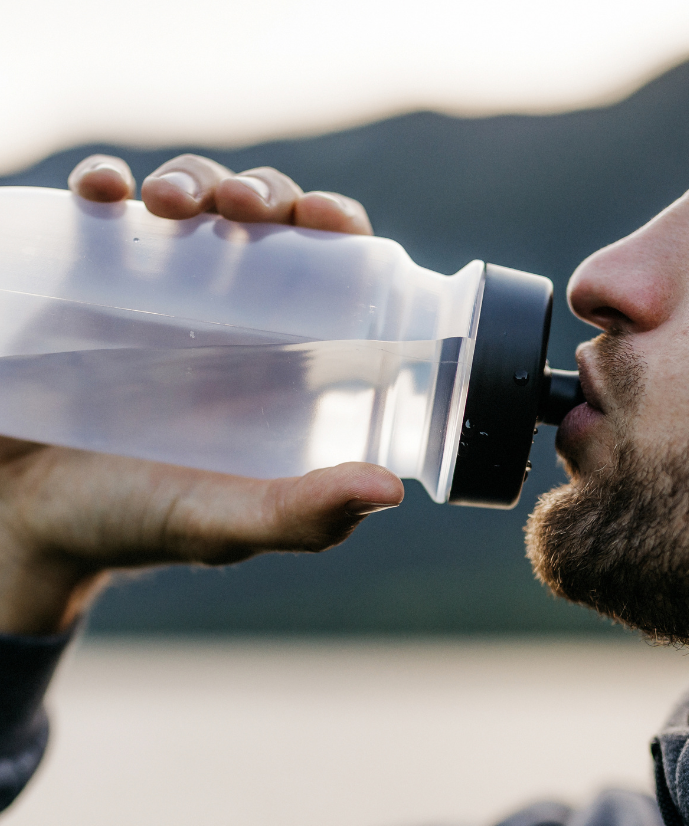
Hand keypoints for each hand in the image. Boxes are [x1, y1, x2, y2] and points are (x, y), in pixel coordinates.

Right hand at [0, 155, 401, 635]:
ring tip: (170, 204)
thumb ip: (298, 516)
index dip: (338, 230)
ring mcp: (155, 292)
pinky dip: (103, 183)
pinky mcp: (83, 281)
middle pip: (263, 224)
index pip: (330, 273)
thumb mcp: (222, 524)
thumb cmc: (132, 523)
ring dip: (190, 179)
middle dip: (260, 193)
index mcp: (280, 362)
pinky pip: (100, 212)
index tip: (324, 216)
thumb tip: (391, 488)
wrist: (17, 520)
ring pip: (189, 204)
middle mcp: (226, 317)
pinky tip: (101, 189)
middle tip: (240, 207)